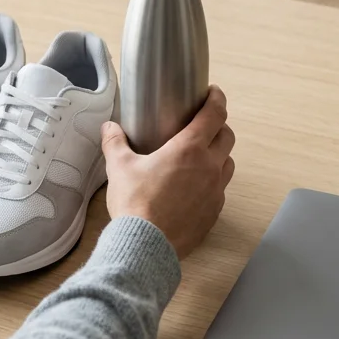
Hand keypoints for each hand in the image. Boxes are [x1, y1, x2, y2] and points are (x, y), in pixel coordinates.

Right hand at [101, 87, 235, 258]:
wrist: (146, 245)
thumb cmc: (135, 204)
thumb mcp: (119, 168)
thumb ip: (115, 143)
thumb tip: (110, 128)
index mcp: (189, 149)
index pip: (215, 114)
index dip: (217, 99)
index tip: (213, 93)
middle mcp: (209, 167)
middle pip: (227, 137)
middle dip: (219, 126)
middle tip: (205, 125)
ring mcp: (215, 191)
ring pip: (228, 164)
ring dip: (220, 155)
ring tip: (202, 156)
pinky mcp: (214, 212)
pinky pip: (220, 190)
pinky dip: (213, 182)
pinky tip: (196, 187)